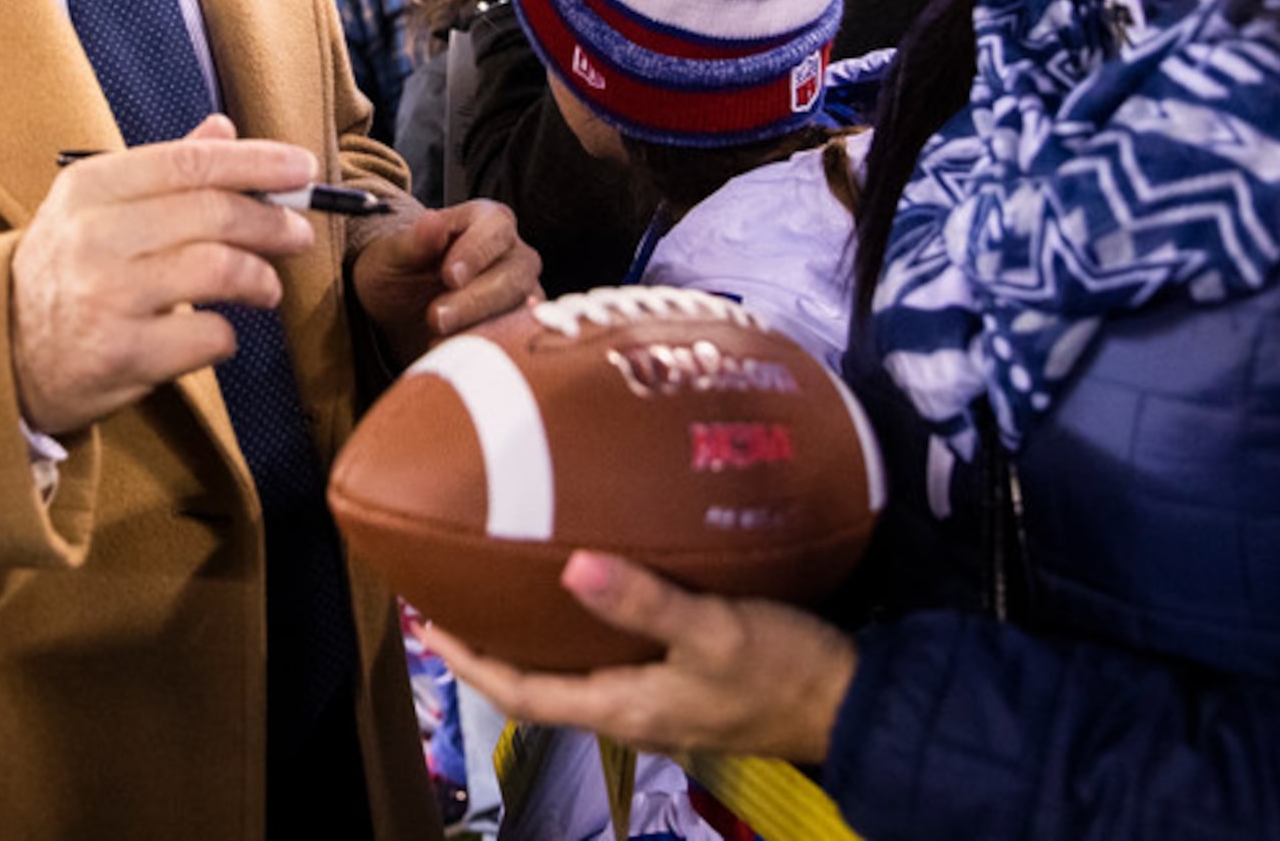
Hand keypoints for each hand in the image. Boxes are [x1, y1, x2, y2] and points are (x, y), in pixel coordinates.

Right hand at [10, 115, 321, 435]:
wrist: (0, 351)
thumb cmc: (64, 272)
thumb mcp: (95, 209)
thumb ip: (163, 171)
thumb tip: (225, 129)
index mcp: (91, 187)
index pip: (192, 162)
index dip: (258, 163)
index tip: (302, 169)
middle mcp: (95, 236)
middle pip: (215, 214)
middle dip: (272, 223)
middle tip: (298, 234)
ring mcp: (106, 296)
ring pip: (219, 271)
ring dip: (260, 279)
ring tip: (266, 287)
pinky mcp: (119, 353)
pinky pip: (206, 336)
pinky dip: (226, 334)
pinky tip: (218, 333)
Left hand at [349, 198, 538, 360]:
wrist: (400, 309)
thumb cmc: (399, 271)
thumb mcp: (392, 256)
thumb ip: (414, 240)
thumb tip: (432, 221)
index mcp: (487, 220)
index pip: (495, 229)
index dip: (476, 252)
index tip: (449, 276)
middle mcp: (514, 253)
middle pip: (513, 275)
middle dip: (474, 300)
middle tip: (436, 318)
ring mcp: (523, 292)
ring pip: (520, 312)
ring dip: (480, 330)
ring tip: (437, 341)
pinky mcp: (520, 327)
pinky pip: (517, 341)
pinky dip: (488, 350)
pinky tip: (457, 354)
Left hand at [421, 552, 856, 762]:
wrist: (853, 703)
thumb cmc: (780, 670)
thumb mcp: (714, 631)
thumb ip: (644, 602)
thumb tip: (568, 567)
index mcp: (623, 706)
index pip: (520, 693)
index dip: (470, 660)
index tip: (426, 623)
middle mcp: (630, 711)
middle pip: (539, 683)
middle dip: (493, 644)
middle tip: (456, 594)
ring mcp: (659, 701)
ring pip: (576, 670)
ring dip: (537, 635)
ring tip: (509, 584)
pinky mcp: (687, 683)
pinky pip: (615, 657)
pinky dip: (586, 626)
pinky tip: (594, 587)